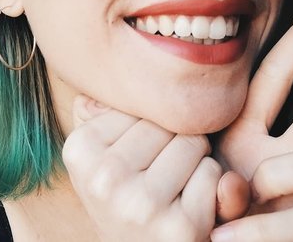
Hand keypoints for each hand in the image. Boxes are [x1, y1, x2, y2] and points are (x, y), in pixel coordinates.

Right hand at [63, 95, 221, 241]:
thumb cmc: (121, 191)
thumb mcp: (97, 152)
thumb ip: (98, 109)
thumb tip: (111, 66)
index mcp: (80, 148)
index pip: (141, 103)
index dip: (151, 123)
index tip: (138, 152)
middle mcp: (104, 178)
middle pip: (169, 122)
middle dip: (174, 139)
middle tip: (159, 169)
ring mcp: (142, 205)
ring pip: (193, 143)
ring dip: (195, 159)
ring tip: (174, 183)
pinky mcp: (180, 227)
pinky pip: (213, 173)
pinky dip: (209, 183)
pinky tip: (188, 202)